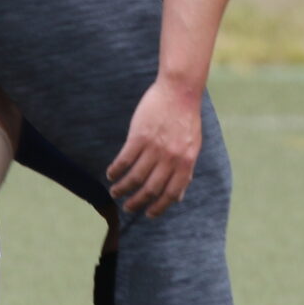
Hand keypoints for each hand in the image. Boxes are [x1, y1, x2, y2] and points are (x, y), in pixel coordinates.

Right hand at [108, 77, 203, 216]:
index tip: (148, 214)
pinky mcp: (139, 136)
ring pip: (134, 177)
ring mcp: (155, 147)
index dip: (158, 207)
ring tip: (115, 192)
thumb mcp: (193, 147)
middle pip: (150, 189)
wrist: (180, 90)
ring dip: (122, 188)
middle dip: (136, 202)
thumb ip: (185, 171)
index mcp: (186, 162)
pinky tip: (111, 174)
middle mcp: (170, 158)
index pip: (170, 193)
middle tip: (127, 207)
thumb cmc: (186, 119)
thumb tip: (178, 196)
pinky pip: (124, 160)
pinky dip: (116, 170)